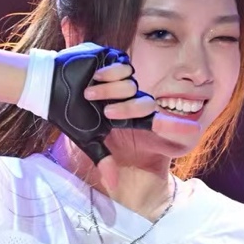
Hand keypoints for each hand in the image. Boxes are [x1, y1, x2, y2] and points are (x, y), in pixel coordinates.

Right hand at [49, 44, 195, 190]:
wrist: (49, 87)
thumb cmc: (67, 113)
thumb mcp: (87, 138)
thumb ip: (103, 159)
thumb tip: (113, 186)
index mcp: (123, 113)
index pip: (152, 119)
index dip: (172, 125)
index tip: (194, 131)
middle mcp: (126, 94)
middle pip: (143, 102)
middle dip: (125, 108)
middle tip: (104, 111)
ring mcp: (121, 76)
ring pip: (132, 83)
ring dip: (111, 90)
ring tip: (90, 92)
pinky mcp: (113, 58)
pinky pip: (124, 65)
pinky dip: (111, 72)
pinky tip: (94, 74)